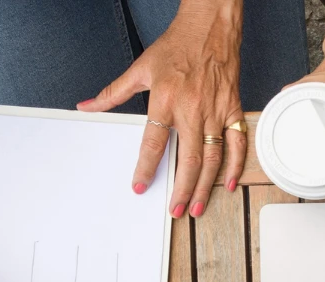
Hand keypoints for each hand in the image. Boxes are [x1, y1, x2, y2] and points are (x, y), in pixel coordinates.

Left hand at [78, 3, 244, 218]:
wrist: (210, 27)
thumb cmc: (178, 46)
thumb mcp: (140, 68)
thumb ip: (113, 93)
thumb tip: (87, 106)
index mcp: (166, 100)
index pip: (154, 143)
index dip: (146, 168)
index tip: (140, 186)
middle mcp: (192, 110)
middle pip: (188, 160)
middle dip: (182, 190)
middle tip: (176, 210)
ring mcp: (215, 112)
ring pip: (212, 158)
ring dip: (205, 186)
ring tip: (197, 206)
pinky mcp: (232, 110)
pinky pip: (237, 143)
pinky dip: (235, 165)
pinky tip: (227, 183)